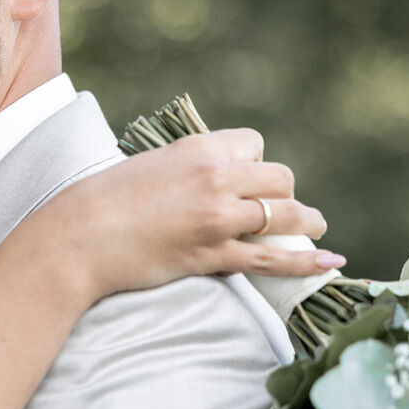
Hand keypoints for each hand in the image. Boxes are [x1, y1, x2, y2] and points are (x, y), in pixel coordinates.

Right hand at [39, 129, 337, 301]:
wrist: (79, 237)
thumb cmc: (103, 201)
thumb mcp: (148, 165)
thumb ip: (185, 167)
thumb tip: (212, 178)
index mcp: (197, 148)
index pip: (255, 145)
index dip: (256, 164)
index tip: (249, 180)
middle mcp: (214, 177)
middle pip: (279, 178)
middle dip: (283, 195)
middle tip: (280, 210)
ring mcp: (216, 217)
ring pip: (284, 215)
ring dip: (305, 223)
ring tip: (314, 228)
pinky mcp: (212, 253)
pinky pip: (271, 258)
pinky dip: (305, 263)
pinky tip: (329, 263)